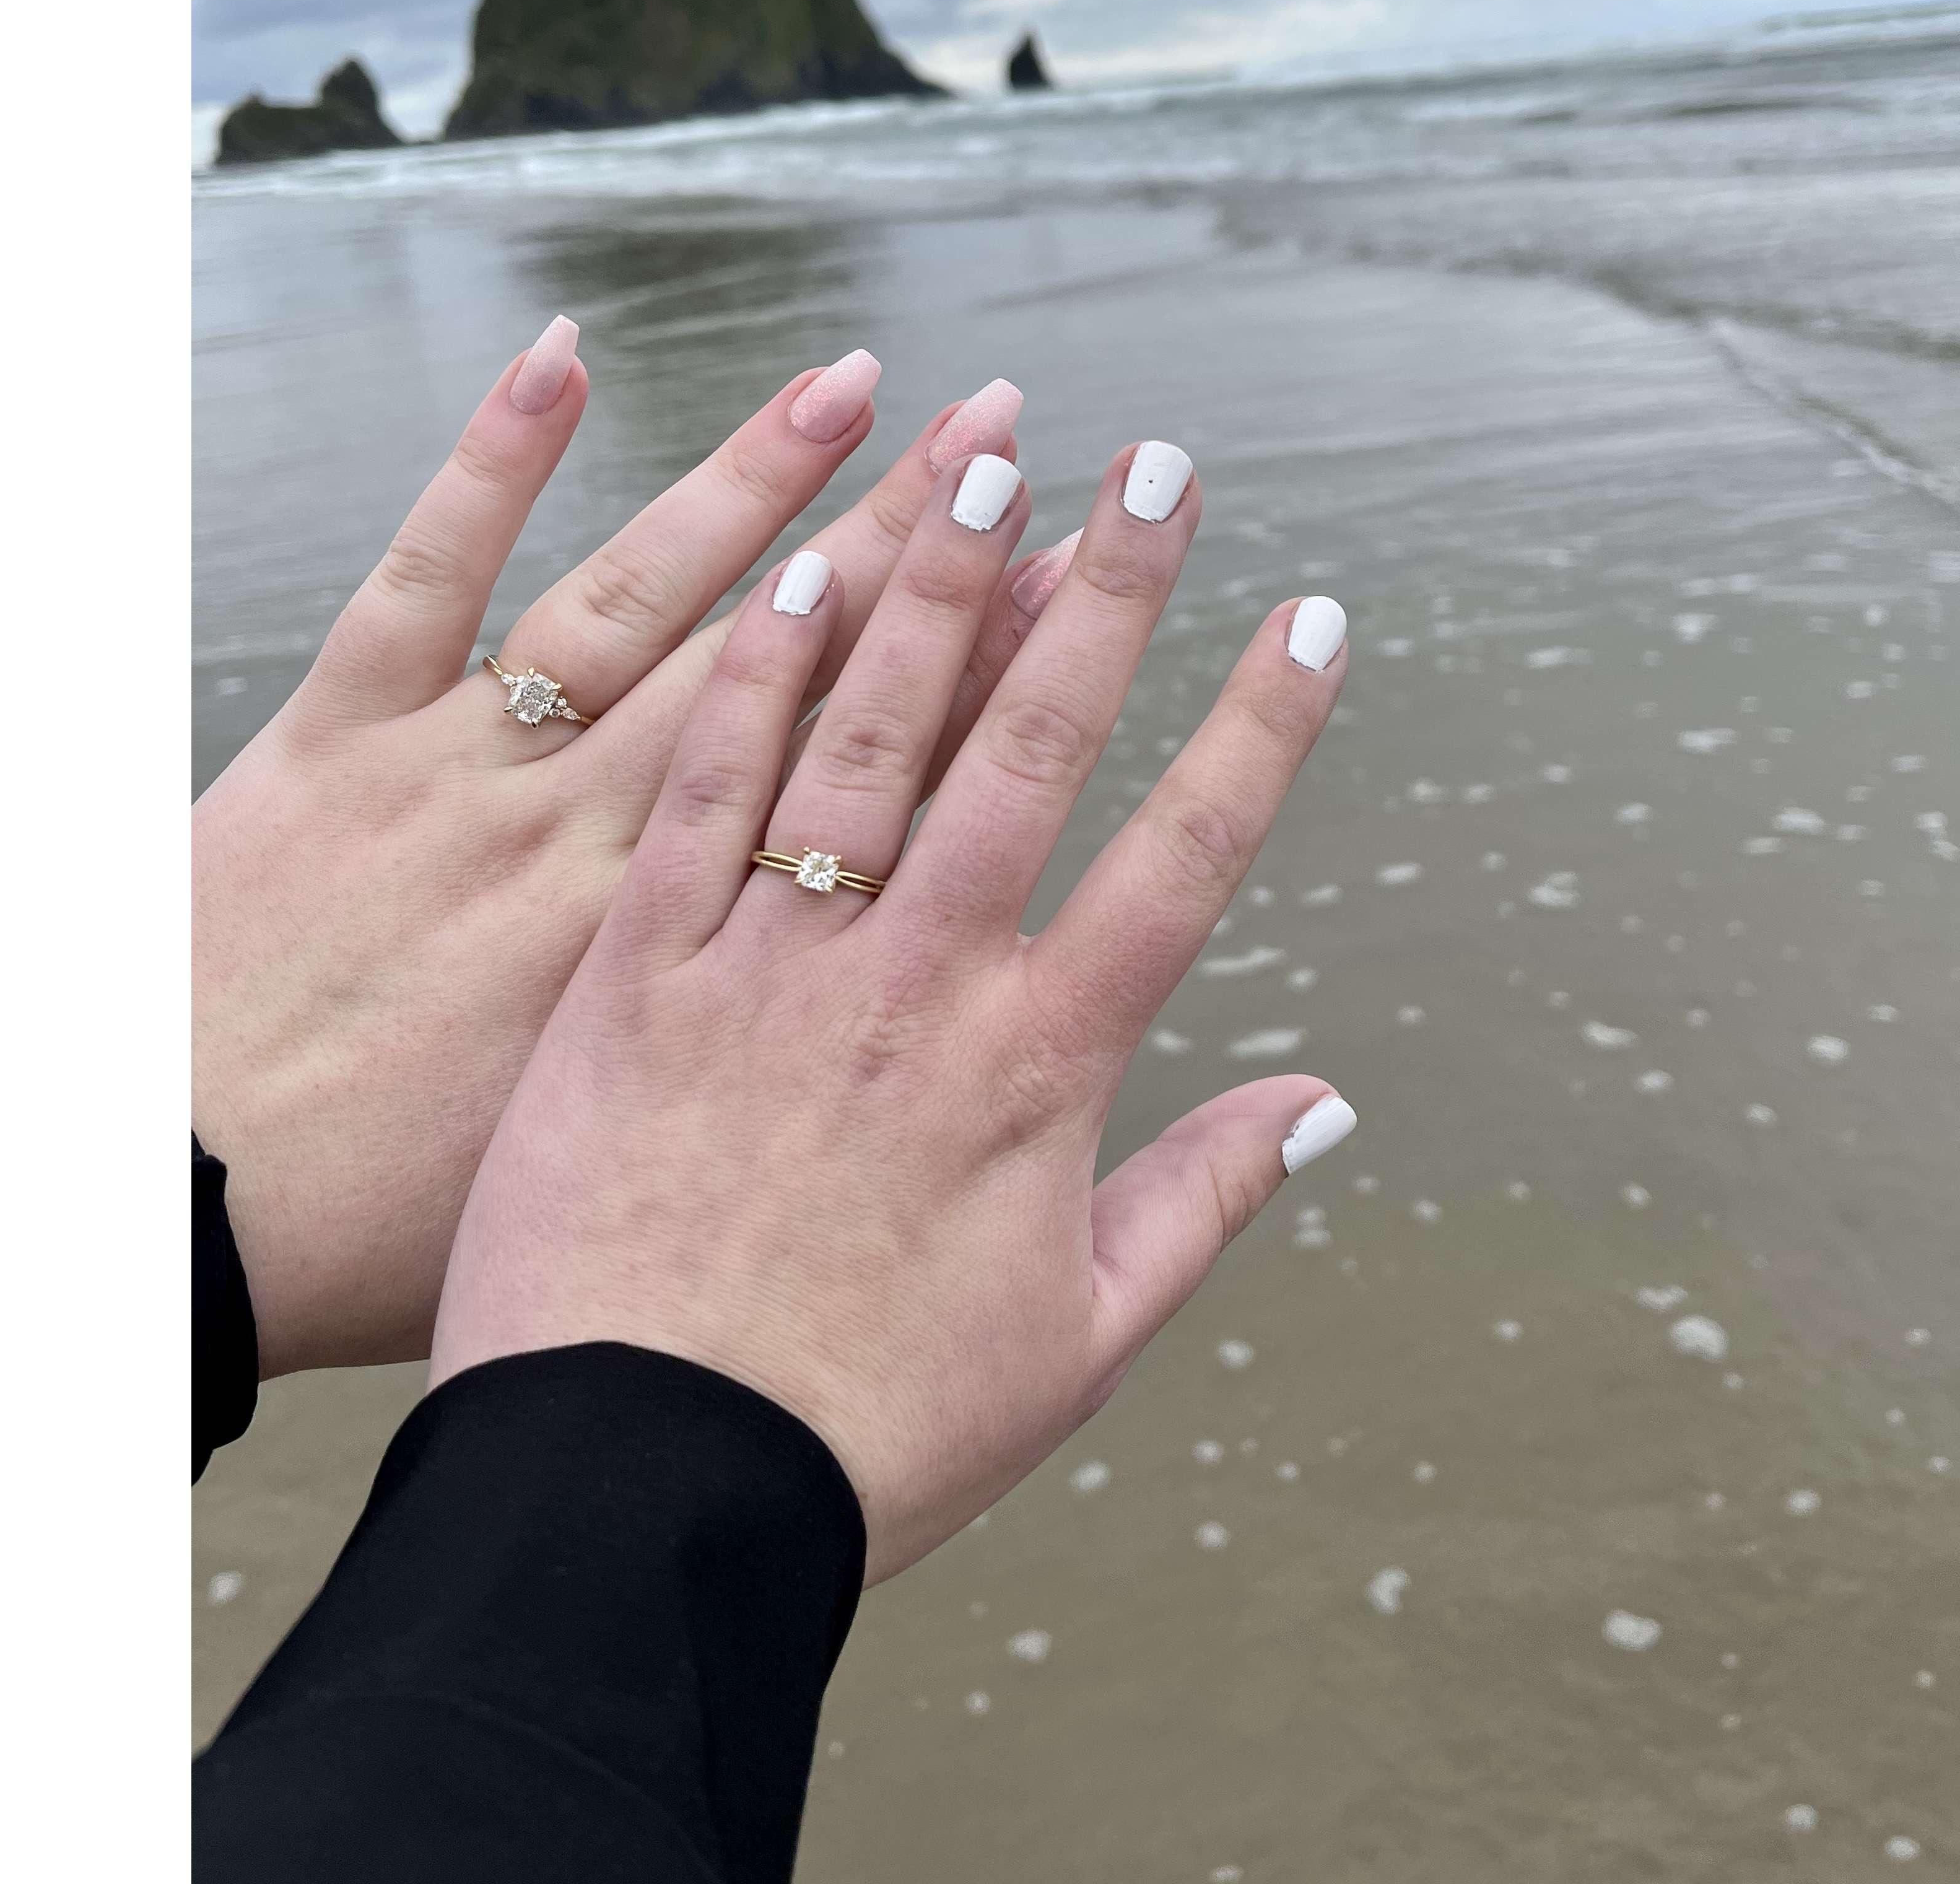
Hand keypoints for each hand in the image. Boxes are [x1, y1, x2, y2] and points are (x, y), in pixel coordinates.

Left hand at [433, 435, 1355, 1580]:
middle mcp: (917, 985)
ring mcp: (772, 966)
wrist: (634, 1499)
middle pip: (1035, 751)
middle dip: (1108, 595)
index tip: (1315, 616)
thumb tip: (1325, 1100)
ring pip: (873, 737)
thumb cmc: (866, 1436)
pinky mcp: (634, 974)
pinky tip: (803, 571)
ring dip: (941, 590)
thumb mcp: (1076, 1344)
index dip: (1260, 726)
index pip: (1185, 856)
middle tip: (1159, 464)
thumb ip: (1202, 1204)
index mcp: (1038, 1070)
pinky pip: (702, 795)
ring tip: (992, 461)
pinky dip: (757, 678)